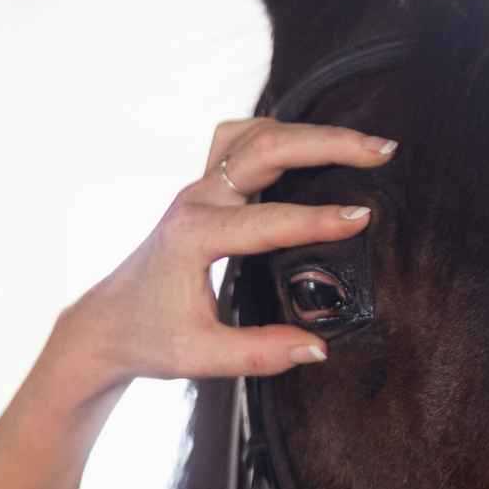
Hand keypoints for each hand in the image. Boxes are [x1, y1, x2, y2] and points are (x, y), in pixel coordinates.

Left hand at [40, 118, 397, 402]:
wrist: (106, 325)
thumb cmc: (149, 338)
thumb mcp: (201, 357)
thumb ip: (259, 354)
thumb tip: (317, 348)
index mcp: (193, 237)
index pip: (266, 222)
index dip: (317, 219)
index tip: (363, 217)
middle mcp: (195, 201)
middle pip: (264, 149)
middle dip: (326, 144)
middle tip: (381, 150)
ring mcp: (199, 189)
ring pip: (254, 135)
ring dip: (306, 131)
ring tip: (358, 141)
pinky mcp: (205, 190)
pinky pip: (242, 142)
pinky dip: (279, 133)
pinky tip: (312, 142)